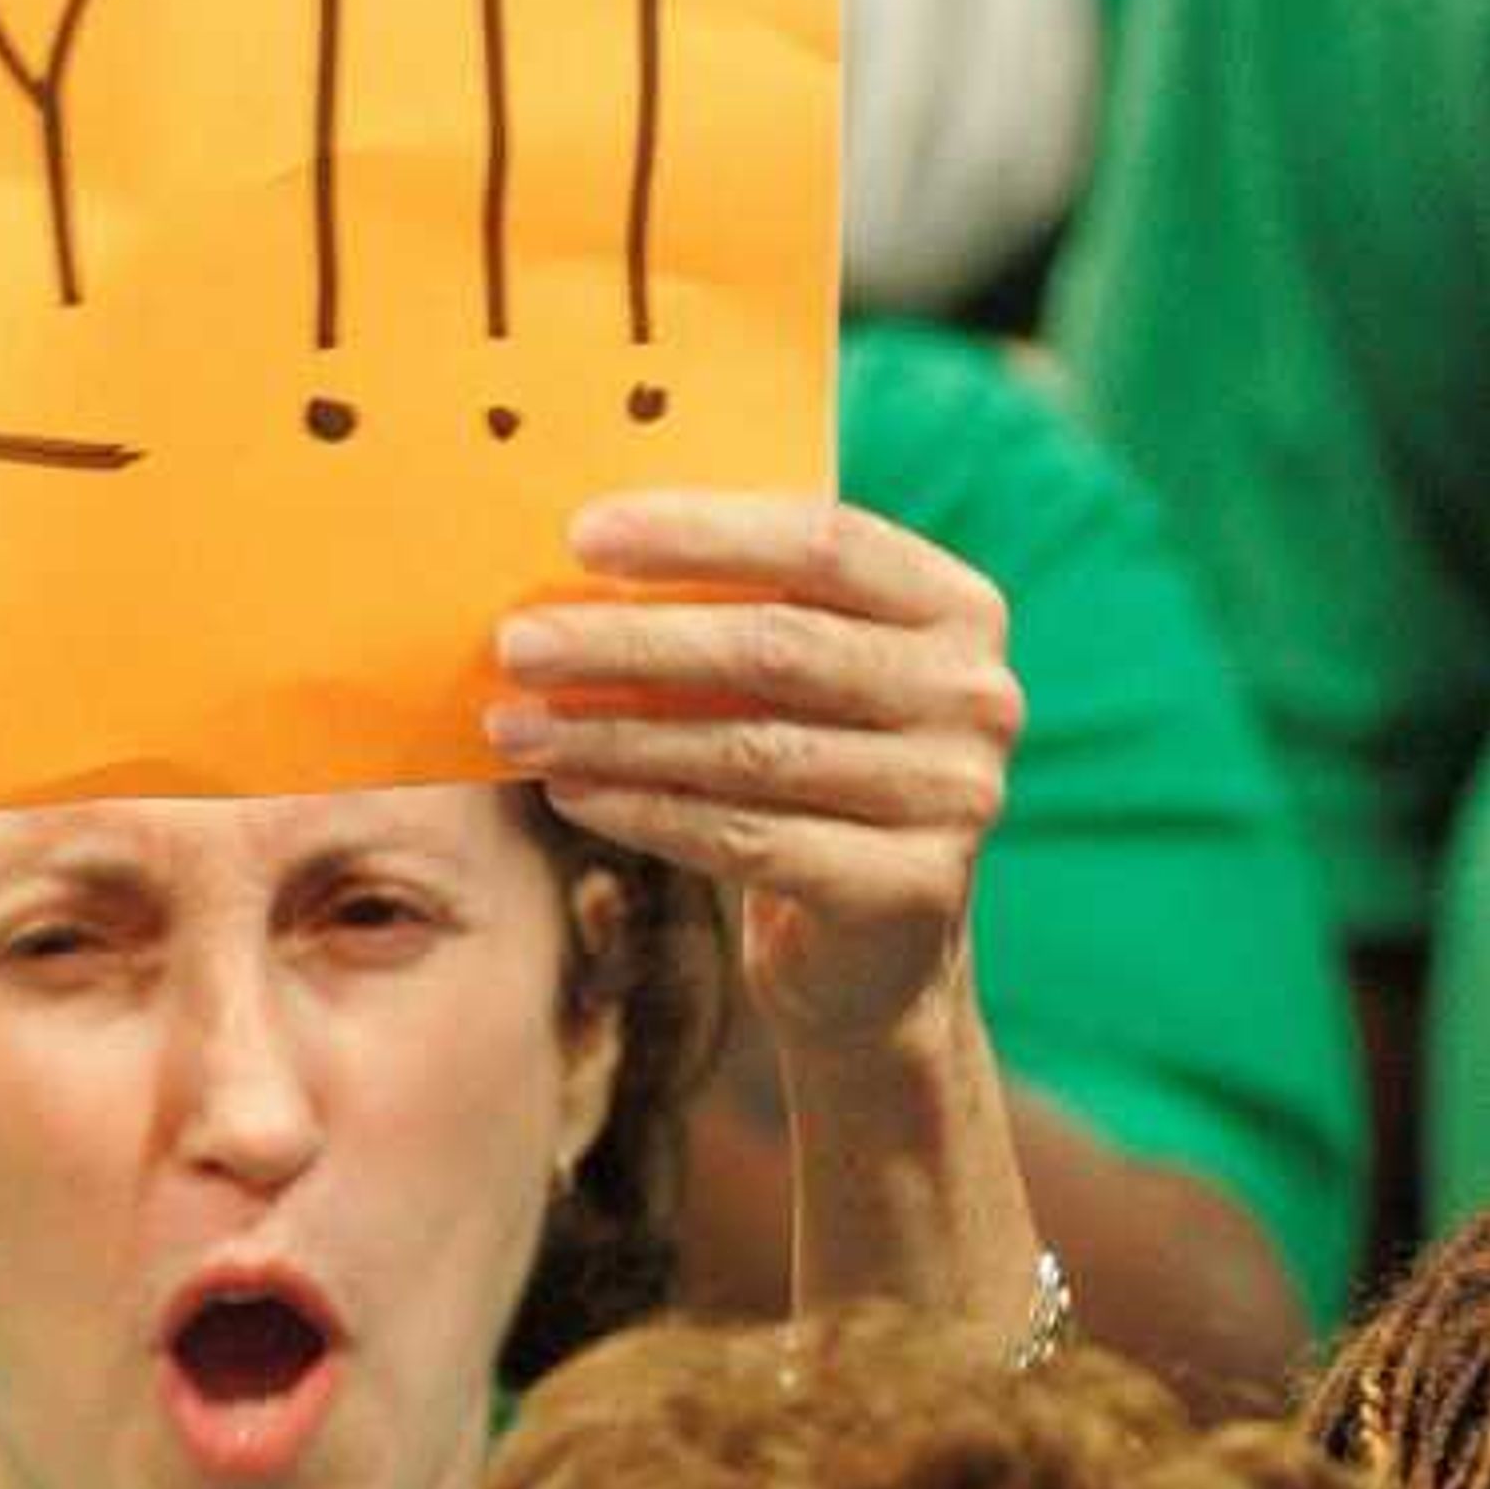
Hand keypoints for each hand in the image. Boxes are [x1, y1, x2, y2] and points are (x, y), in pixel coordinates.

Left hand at [491, 493, 1024, 1058]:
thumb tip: (573, 557)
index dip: (701, 533)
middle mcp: (976, 692)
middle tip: (518, 644)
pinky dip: (644, 810)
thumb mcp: (791, 681)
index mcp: (956, 606)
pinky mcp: (913, 887)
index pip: (824, 542)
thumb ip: (730, 609)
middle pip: (777, 647)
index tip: (581, 534)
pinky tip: (567, 789)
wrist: (870, 954)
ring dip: (614, 735)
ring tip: (513, 726)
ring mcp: (955, 794)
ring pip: (749, 749)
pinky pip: (746, 837)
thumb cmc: (805, 774)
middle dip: (631, 641)